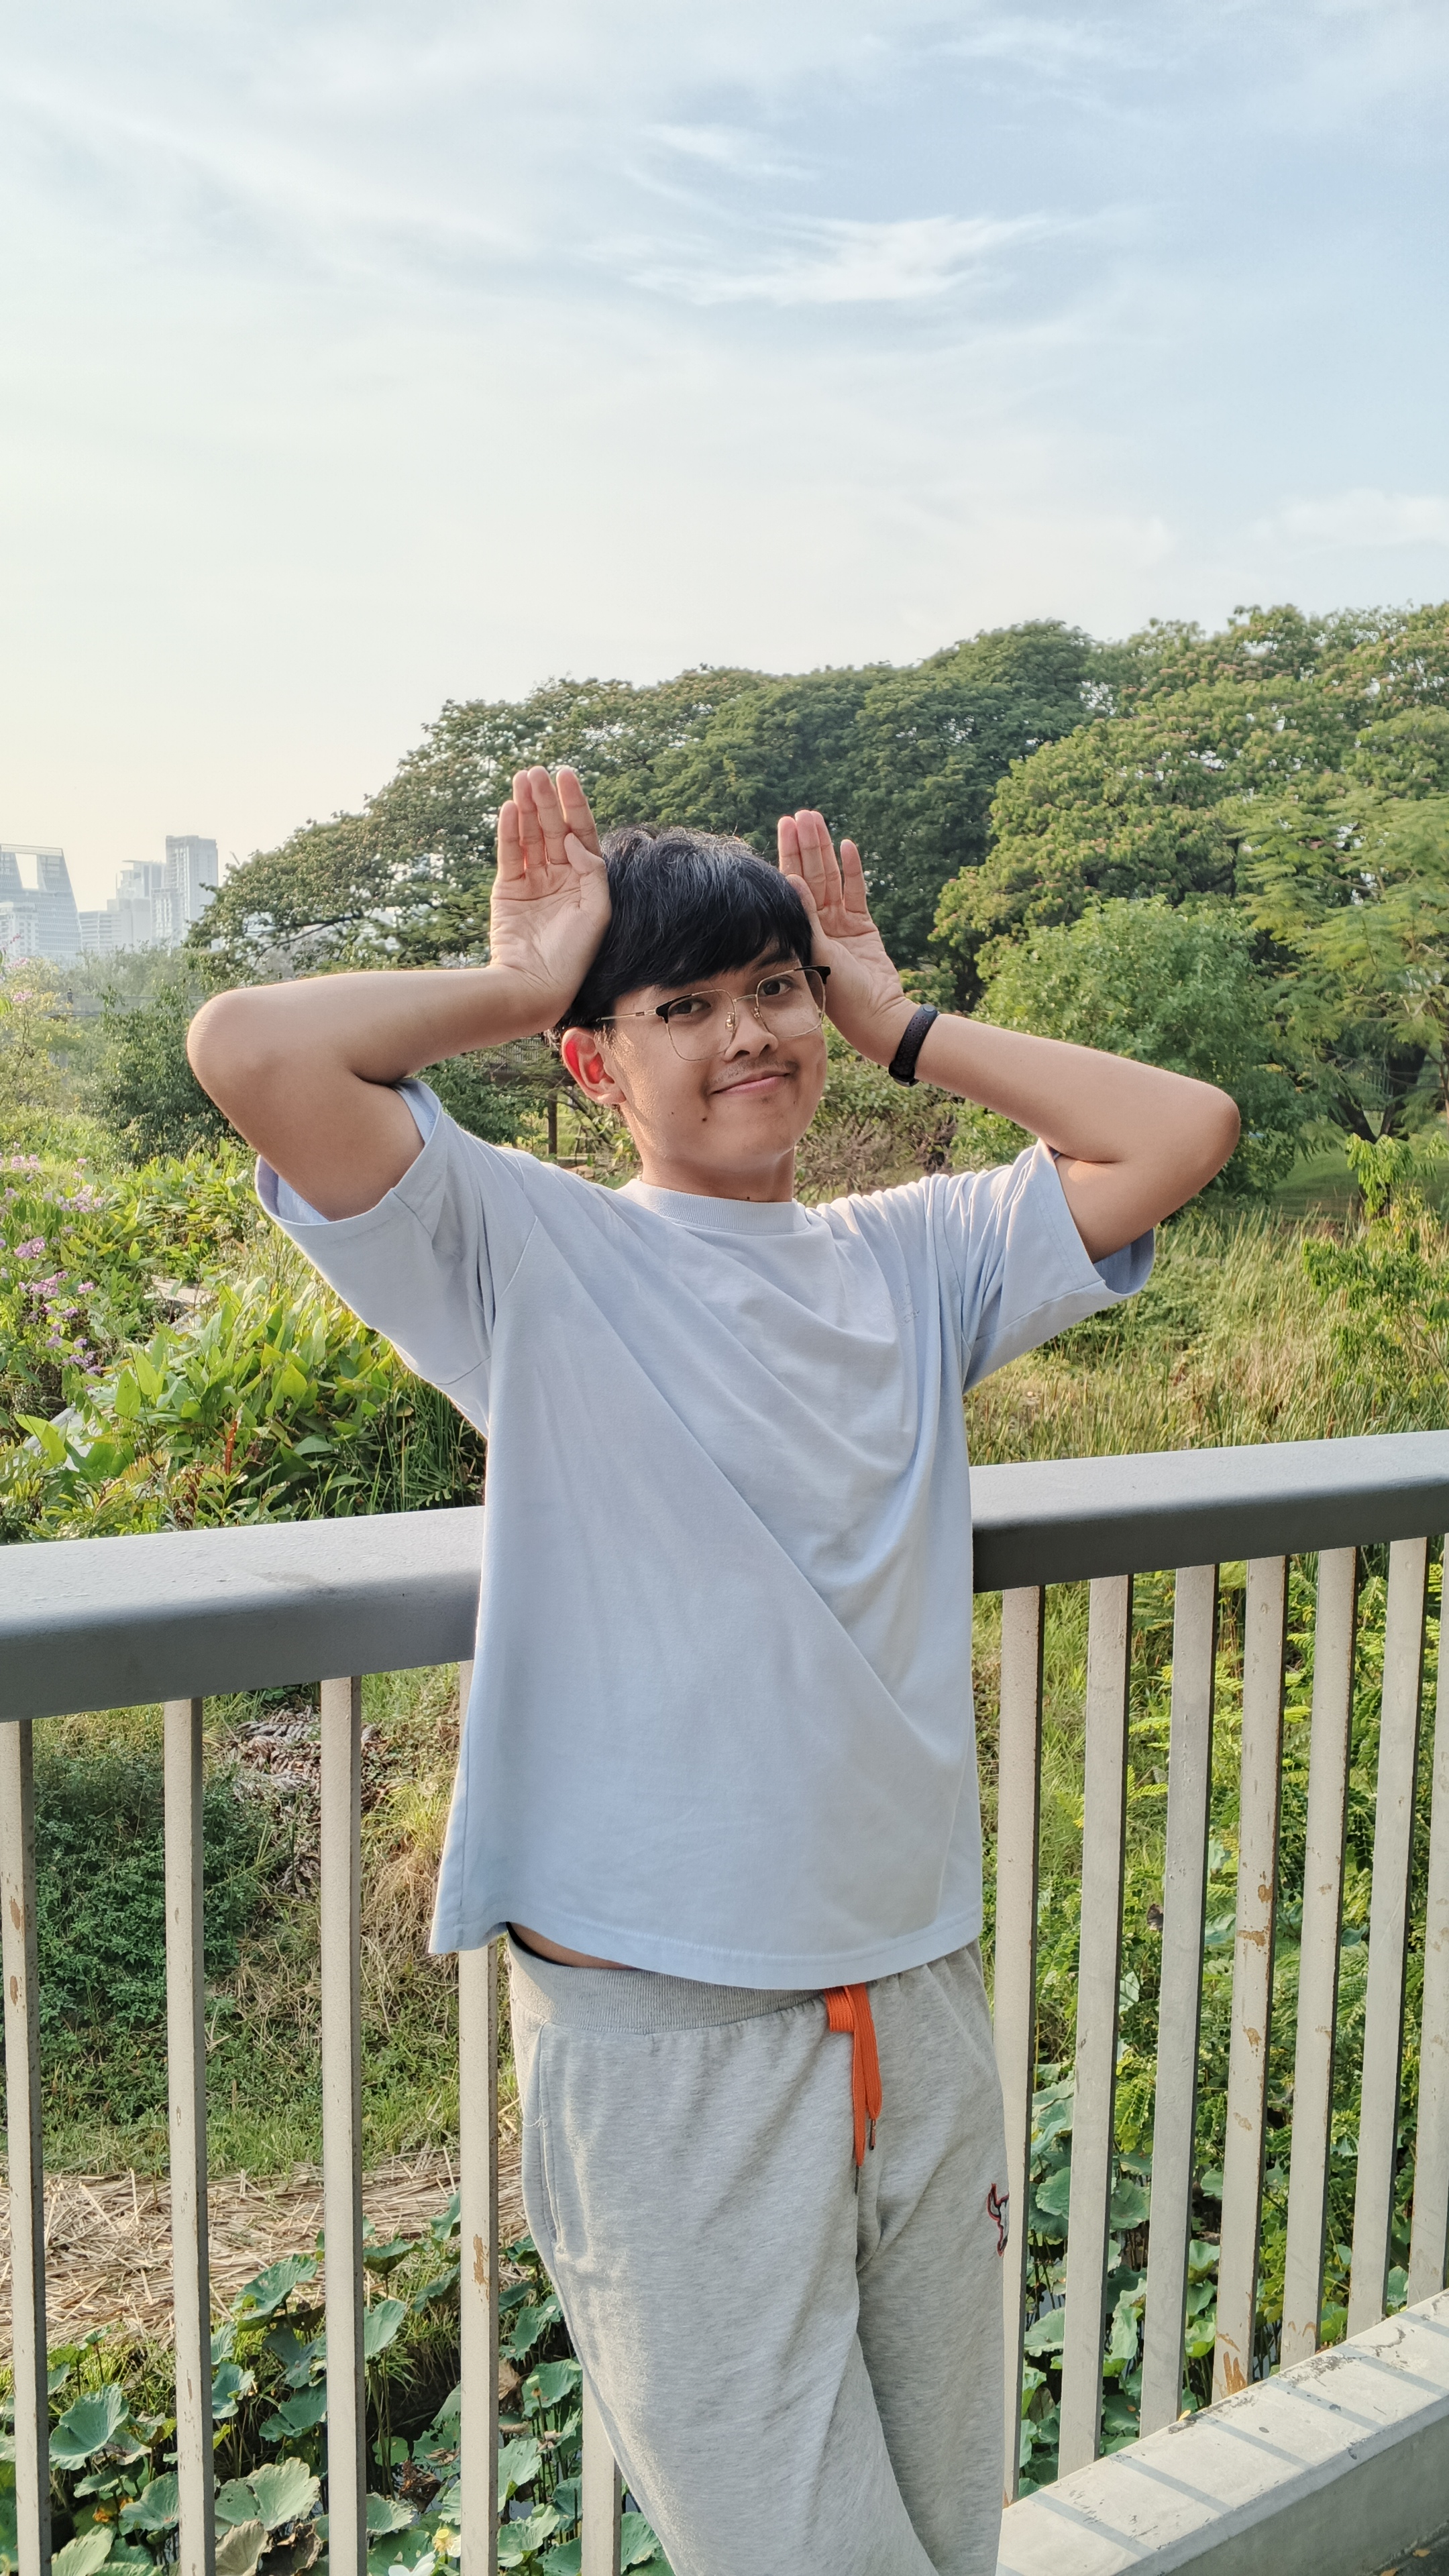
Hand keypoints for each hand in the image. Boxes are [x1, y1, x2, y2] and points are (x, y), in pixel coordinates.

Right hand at [490, 768, 610, 1023]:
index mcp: (585, 881)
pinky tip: (509, 808)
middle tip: (536, 772)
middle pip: (553, 828)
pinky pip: (509, 854)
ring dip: (526, 807)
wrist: (535, 984)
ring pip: (529, 835)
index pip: (581, 832)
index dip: (574, 803)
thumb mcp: (596, 912)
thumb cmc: (573, 955)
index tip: (566, 775)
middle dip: (545, 799)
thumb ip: (593, 872)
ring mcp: (533, 882)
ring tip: (521, 779)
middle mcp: (560, 878)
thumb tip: (576, 842)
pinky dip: (508, 831)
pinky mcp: (509, 890)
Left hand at [777, 811, 914, 1065]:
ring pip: (831, 878)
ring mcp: (839, 925)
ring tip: (819, 820)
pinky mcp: (862, 926)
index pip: (791, 884)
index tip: (784, 825)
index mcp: (800, 931)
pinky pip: (856, 891)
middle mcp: (816, 925)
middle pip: (810, 875)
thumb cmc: (842, 995)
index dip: (788, 854)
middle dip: (806, 844)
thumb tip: (791, 878)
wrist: (878, 1016)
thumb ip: (807, 916)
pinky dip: (853, 869)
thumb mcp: (818, 954)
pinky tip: (847, 845)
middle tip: (802, 814)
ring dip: (826, 849)